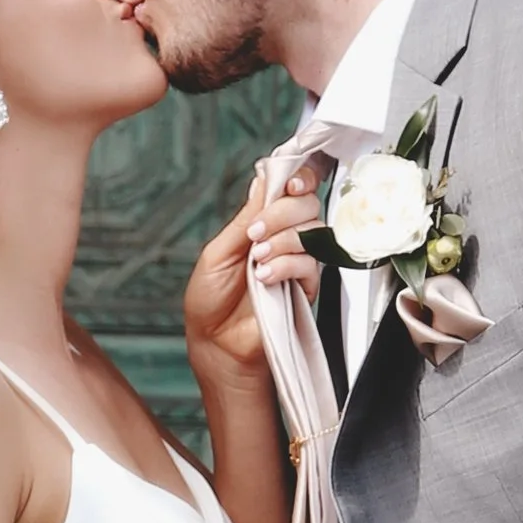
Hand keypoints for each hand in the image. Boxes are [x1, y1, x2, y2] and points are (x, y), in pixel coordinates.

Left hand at [183, 169, 321, 383]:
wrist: (215, 343)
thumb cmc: (210, 299)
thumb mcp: (218, 251)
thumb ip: (245, 216)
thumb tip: (263, 178)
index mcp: (263, 223)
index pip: (293, 189)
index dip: (298, 179)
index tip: (288, 184)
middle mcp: (284, 237)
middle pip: (307, 203)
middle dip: (282, 212)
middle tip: (255, 233)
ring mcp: (296, 261)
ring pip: (312, 230)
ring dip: (282, 240)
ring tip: (256, 259)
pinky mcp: (306, 287)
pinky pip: (310, 264)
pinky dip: (286, 265)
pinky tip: (266, 277)